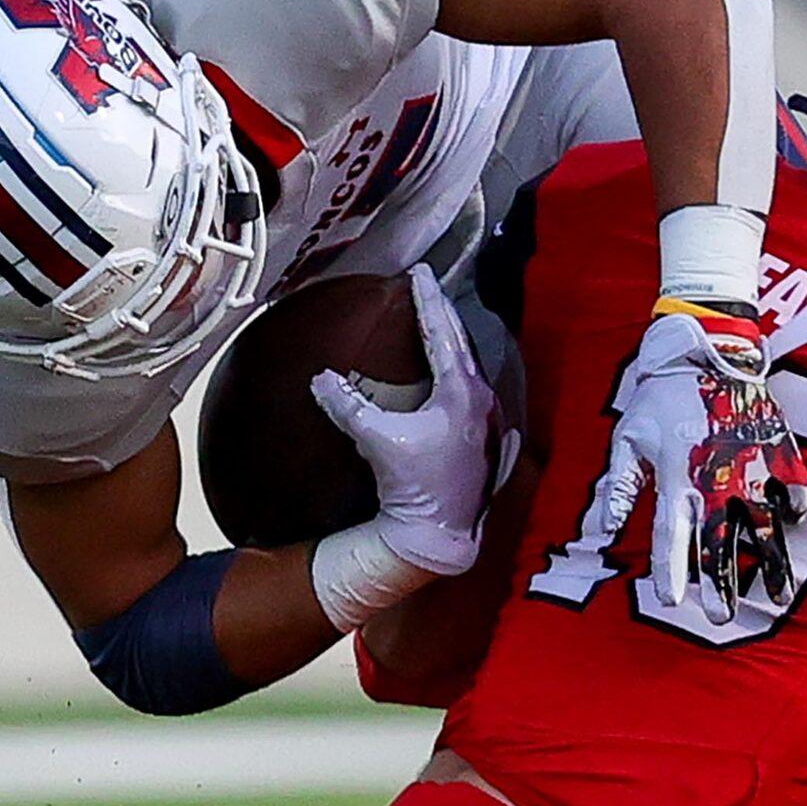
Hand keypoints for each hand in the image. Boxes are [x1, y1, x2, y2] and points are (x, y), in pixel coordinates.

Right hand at [310, 265, 506, 577]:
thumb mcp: (376, 439)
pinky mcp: (483, 440)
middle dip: (443, 314)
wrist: (438, 533)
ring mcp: (486, 421)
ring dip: (453, 343)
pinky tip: (453, 376)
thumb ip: (347, 406)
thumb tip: (320, 380)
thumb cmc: (414, 485)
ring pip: (470, 367)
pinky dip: (459, 372)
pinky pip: (472, 391)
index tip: (420, 273)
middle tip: (429, 287)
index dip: (428, 300)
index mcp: (460, 391)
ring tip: (438, 324)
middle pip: (461, 343)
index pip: (441, 333)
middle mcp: (480, 400)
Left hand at [597, 309, 806, 623]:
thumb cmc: (658, 393)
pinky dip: (791, 510)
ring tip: (778, 595)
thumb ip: (618, 487)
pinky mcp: (774, 446)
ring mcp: (749, 462)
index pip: (669, 535)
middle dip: (720, 584)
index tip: (672, 603)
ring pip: (761, 524)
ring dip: (770, 563)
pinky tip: (791, 532)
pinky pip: (789, 486)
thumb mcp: (626, 438)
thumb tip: (604, 531)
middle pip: (718, 541)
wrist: (705, 345)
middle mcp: (712, 476)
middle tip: (721, 618)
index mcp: (674, 475)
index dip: (669, 571)